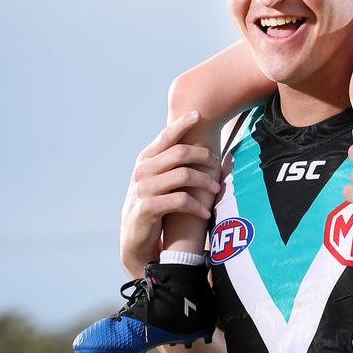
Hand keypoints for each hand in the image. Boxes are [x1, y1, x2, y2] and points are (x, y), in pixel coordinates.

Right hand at [120, 111, 220, 276]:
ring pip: (184, 175)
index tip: (198, 114)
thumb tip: (200, 144)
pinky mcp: (148, 208)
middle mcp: (142, 170)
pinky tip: (205, 212)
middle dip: (203, 156)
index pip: (166, 136)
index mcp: (145, 159)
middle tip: (217, 164)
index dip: (182, 124)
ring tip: (216, 189)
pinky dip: (197, 206)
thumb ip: (170, 162)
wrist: (134, 238)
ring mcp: (143, 189)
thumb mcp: (157, 179)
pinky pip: (180, 200)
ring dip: (205, 182)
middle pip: (180, 153)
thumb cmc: (154, 203)